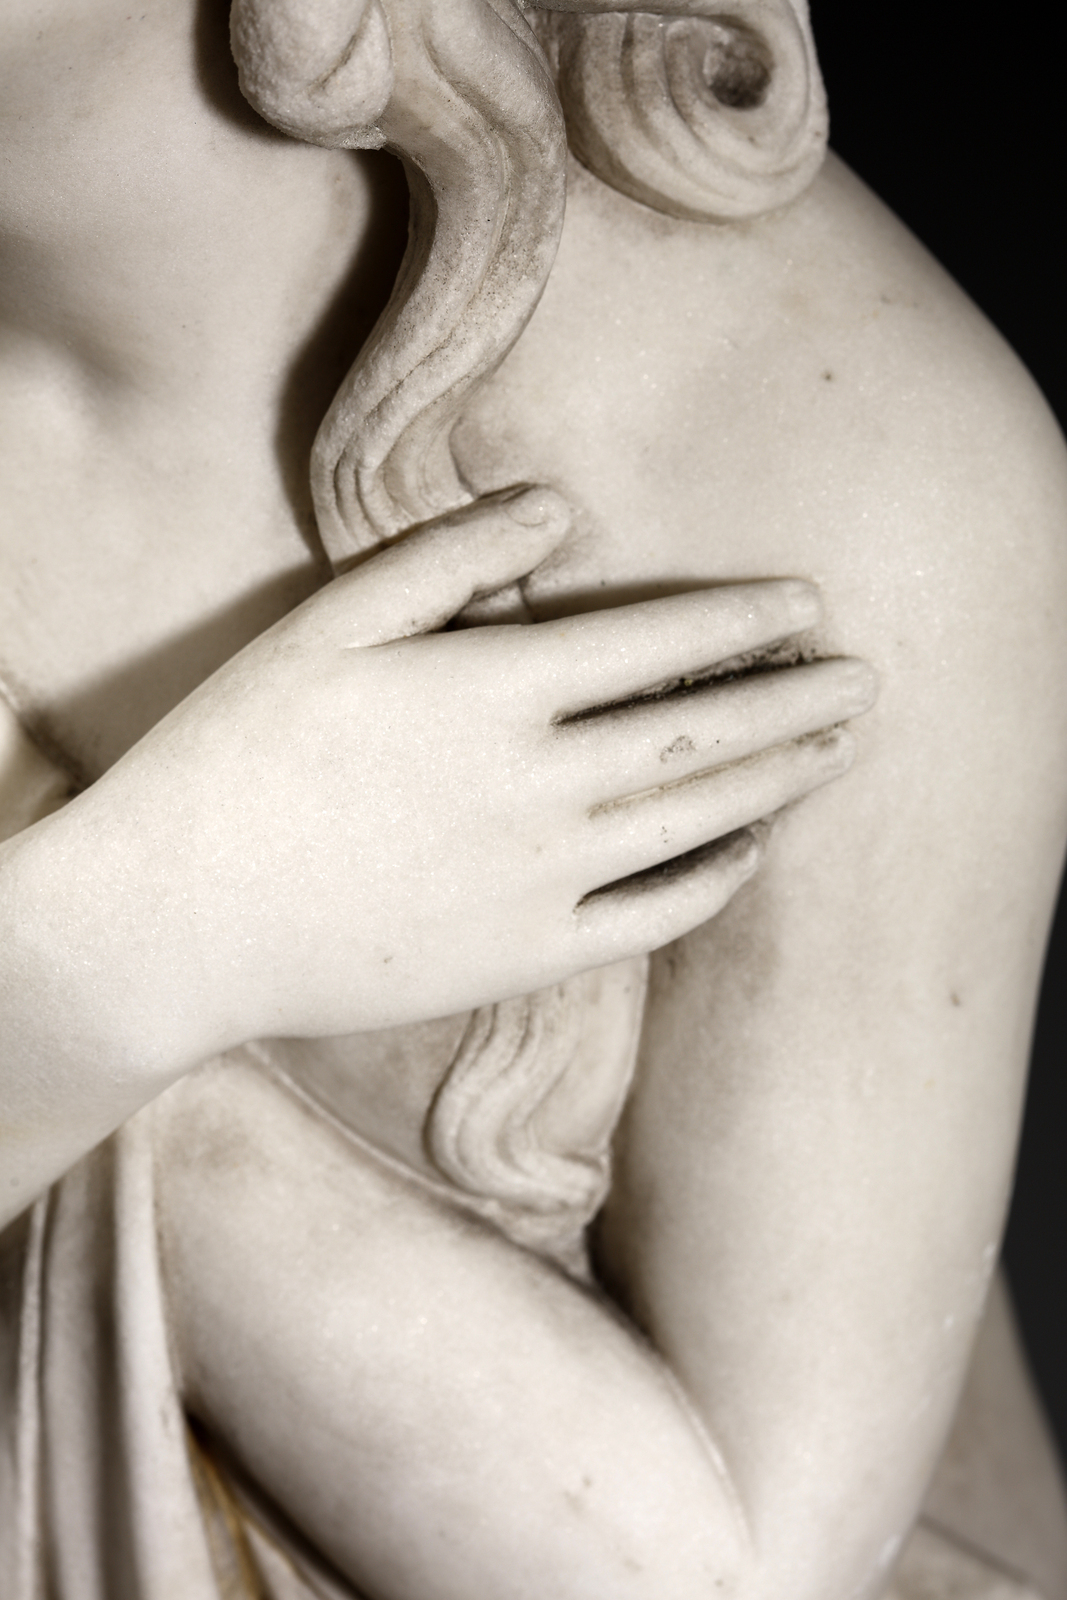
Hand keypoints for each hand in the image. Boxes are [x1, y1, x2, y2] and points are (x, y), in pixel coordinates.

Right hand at [44, 488, 875, 1054]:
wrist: (182, 920)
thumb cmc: (240, 756)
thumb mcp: (328, 626)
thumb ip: (449, 559)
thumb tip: (557, 508)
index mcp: (494, 690)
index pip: (657, 643)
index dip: (742, 620)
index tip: (806, 602)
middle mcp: (540, 784)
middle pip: (702, 734)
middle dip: (795, 700)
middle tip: (868, 679)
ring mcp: (541, 878)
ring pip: (697, 821)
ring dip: (783, 780)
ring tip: (842, 750)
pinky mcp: (525, 955)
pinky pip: (648, 918)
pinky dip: (711, 883)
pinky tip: (750, 854)